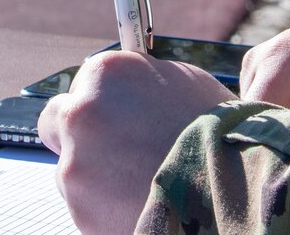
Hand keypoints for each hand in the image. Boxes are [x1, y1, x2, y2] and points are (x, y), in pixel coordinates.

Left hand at [39, 52, 231, 234]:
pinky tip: (142, 205)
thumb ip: (145, 82)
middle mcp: (81, 115)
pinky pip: (88, 208)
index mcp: (105, 75)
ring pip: (74, 171)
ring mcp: (76, 168)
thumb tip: (133, 89)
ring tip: (145, 183)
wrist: (230, 195)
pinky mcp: (81, 214)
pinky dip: (108, 208)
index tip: (121, 114)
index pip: (84, 81)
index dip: (105, 101)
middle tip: (115, 150)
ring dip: (99, 176)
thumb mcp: (185, 85)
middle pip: (59, 123)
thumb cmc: (218, 135)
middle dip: (80, 135)